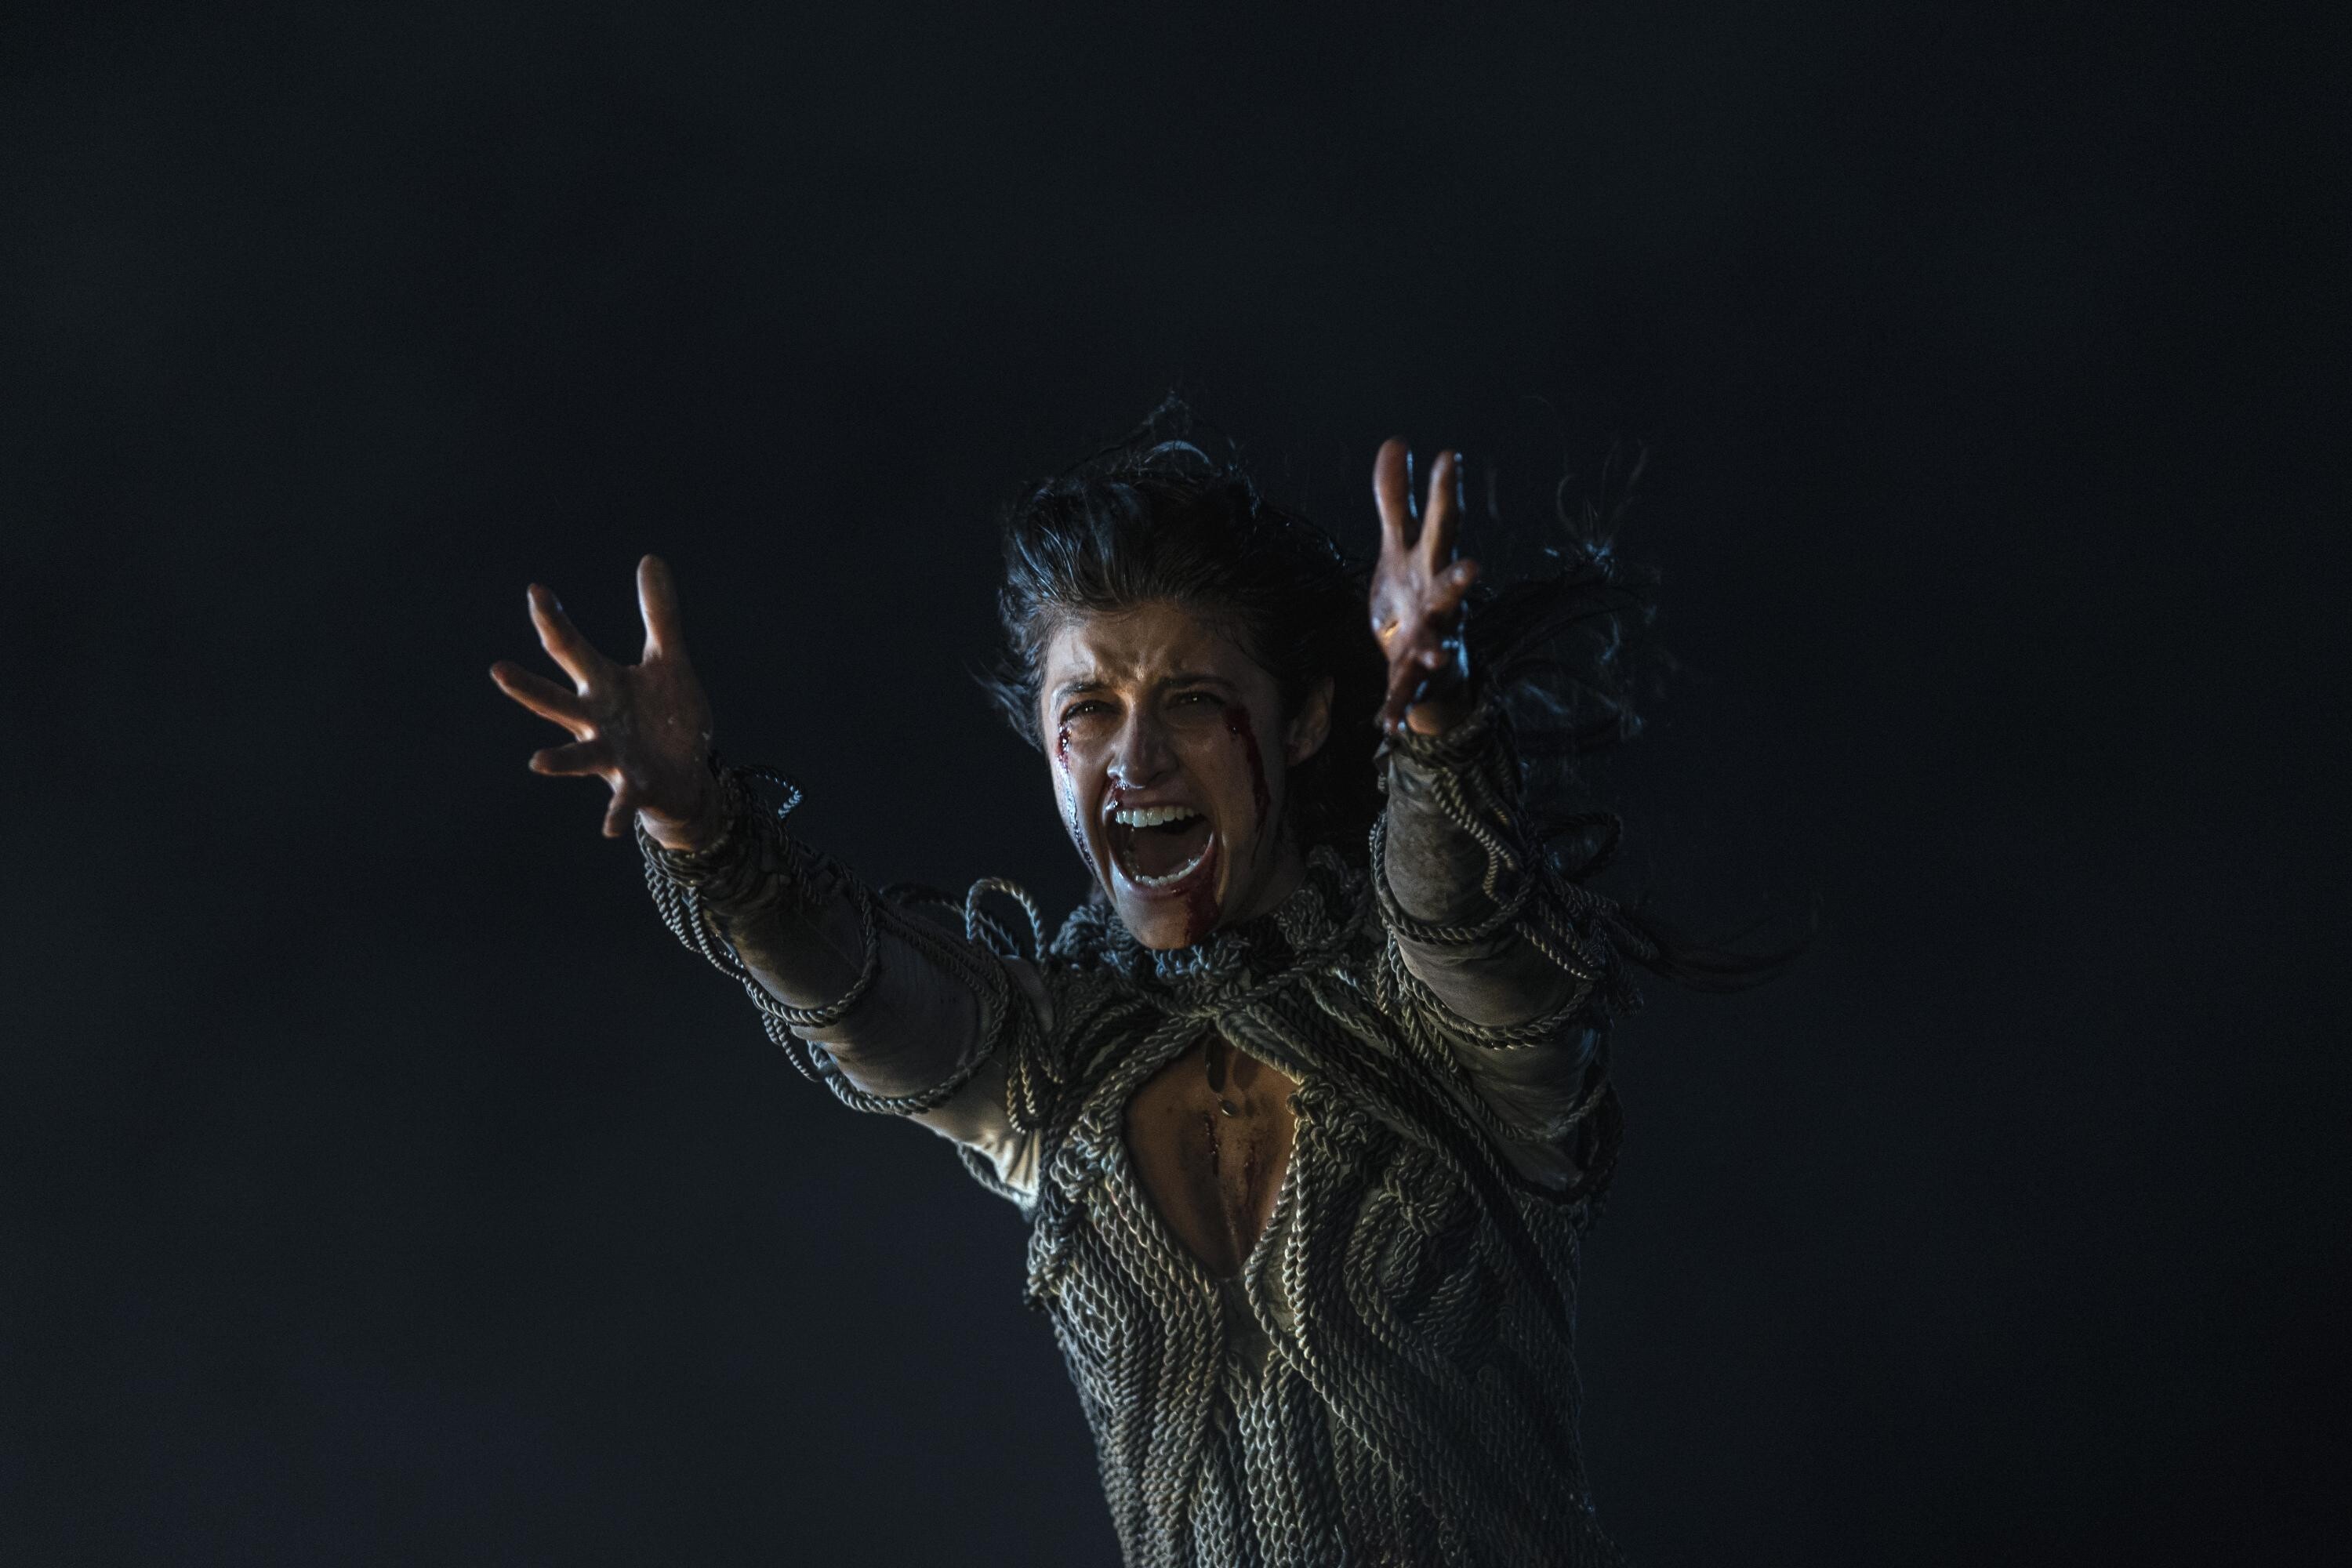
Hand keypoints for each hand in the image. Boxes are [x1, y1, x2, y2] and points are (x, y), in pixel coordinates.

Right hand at [490, 554, 721, 848]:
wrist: (684, 773)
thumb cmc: (667, 716)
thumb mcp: (668, 661)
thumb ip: (660, 616)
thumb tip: (651, 558)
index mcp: (602, 686)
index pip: (571, 649)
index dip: (554, 620)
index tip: (537, 591)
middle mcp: (597, 721)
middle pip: (557, 701)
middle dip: (529, 687)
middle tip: (498, 670)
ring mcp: (612, 757)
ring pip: (579, 756)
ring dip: (560, 760)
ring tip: (538, 763)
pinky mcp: (635, 786)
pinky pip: (622, 801)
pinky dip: (616, 813)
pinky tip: (609, 829)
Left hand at [1369, 440, 1479, 735]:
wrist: (1427, 663)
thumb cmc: (1414, 595)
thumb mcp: (1399, 547)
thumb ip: (1395, 500)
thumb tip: (1396, 441)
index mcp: (1432, 566)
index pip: (1441, 524)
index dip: (1444, 492)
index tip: (1448, 456)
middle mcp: (1439, 604)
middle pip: (1451, 587)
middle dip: (1461, 579)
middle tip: (1474, 568)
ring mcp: (1430, 642)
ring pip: (1436, 644)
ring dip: (1434, 648)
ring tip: (1435, 652)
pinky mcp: (1411, 678)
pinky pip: (1403, 694)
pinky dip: (1395, 709)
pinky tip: (1385, 726)